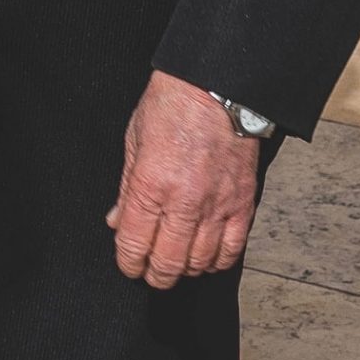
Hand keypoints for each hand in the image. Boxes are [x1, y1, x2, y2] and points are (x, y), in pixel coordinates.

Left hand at [108, 71, 259, 290]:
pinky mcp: (242, 202)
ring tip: (178, 262)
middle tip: (151, 272)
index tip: (129, 265)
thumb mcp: (135, 140)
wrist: (217, 85)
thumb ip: (127, 188)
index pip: (133, 244)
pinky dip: (218, 260)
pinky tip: (207, 256)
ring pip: (200, 262)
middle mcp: (184, 201)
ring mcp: (216, 204)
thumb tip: (117, 221)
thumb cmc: (172, 104)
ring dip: (185, 269)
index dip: (128, 263)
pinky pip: (232, 249)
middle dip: (155, 275)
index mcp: (150, 184)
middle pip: (167, 263)